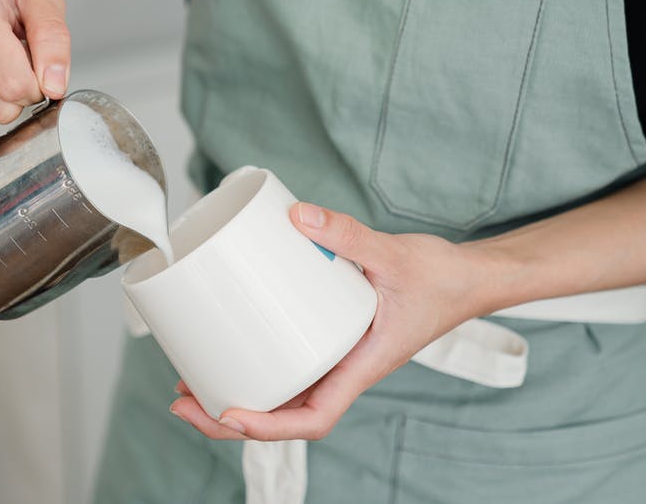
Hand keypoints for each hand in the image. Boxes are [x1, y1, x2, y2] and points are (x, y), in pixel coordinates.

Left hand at [169, 202, 498, 440]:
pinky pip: (286, 360)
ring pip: (278, 391)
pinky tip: (224, 344)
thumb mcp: (397, 255)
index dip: (268, 427)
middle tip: (180, 397)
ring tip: (186, 379)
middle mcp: (342, 369)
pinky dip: (252, 360)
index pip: (314, 418)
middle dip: (227, 416)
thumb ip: (350, 234)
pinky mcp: (327, 335)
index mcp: (362, 366)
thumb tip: (298, 217)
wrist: (465, 278)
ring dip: (232, 392)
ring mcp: (333, 356)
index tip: (228, 413)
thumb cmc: (441, 280)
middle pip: (281, 414)